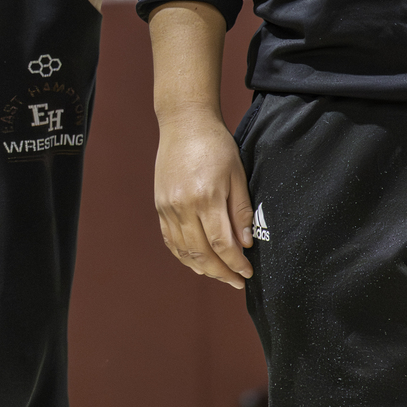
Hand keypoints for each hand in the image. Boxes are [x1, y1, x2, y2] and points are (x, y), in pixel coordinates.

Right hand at [153, 109, 252, 289]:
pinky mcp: (160, 206)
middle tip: (236, 282)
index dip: (235, 263)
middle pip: (201, 253)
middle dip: (221, 272)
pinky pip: (170, 240)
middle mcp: (183, 206)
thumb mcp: (237, 175)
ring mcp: (168, 207)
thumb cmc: (216, 145)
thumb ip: (240, 211)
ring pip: (183, 251)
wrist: (184, 124)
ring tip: (219, 275)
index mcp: (206, 198)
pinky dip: (183, 255)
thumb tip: (245, 244)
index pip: (221, 244)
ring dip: (202, 268)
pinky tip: (196, 261)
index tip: (247, 273)